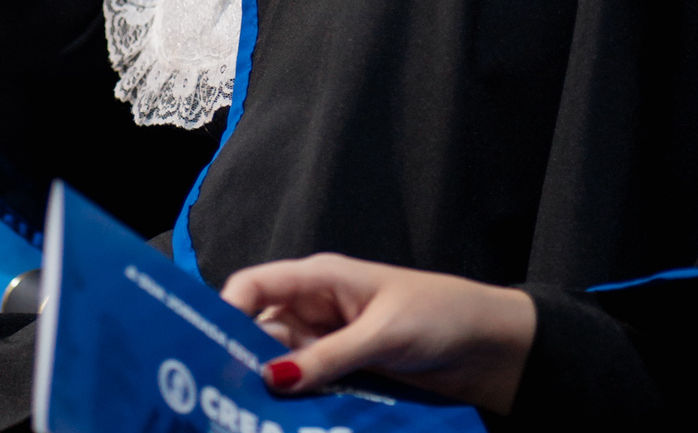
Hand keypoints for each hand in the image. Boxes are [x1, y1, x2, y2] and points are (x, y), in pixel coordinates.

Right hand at [221, 254, 535, 415]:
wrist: (489, 346)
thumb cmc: (439, 316)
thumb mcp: (381, 335)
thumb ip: (327, 358)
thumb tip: (270, 377)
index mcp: (321, 278)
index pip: (256, 287)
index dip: (226, 312)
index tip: (207, 352)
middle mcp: (317, 308)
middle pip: (261, 330)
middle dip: (242, 360)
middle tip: (220, 399)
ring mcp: (331, 342)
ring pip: (282, 364)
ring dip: (270, 388)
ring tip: (249, 417)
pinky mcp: (347, 372)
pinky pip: (309, 386)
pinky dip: (297, 403)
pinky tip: (285, 423)